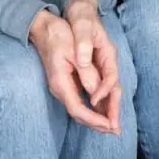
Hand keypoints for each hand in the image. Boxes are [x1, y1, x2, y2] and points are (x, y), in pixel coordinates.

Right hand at [28, 8, 117, 133]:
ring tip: (113, 125)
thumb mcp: (73, 51)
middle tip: (116, 131)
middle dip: (98, 123)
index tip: (110, 125)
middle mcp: (61, 88)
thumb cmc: (58, 36)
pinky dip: (93, 108)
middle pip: (80, 114)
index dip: (95, 119)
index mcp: (60, 83)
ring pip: (81, 109)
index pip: (78, 110)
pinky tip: (104, 110)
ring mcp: (63, 87)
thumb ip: (86, 72)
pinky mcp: (67, 83)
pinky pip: (81, 101)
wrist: (43, 27)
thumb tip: (97, 92)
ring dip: (97, 118)